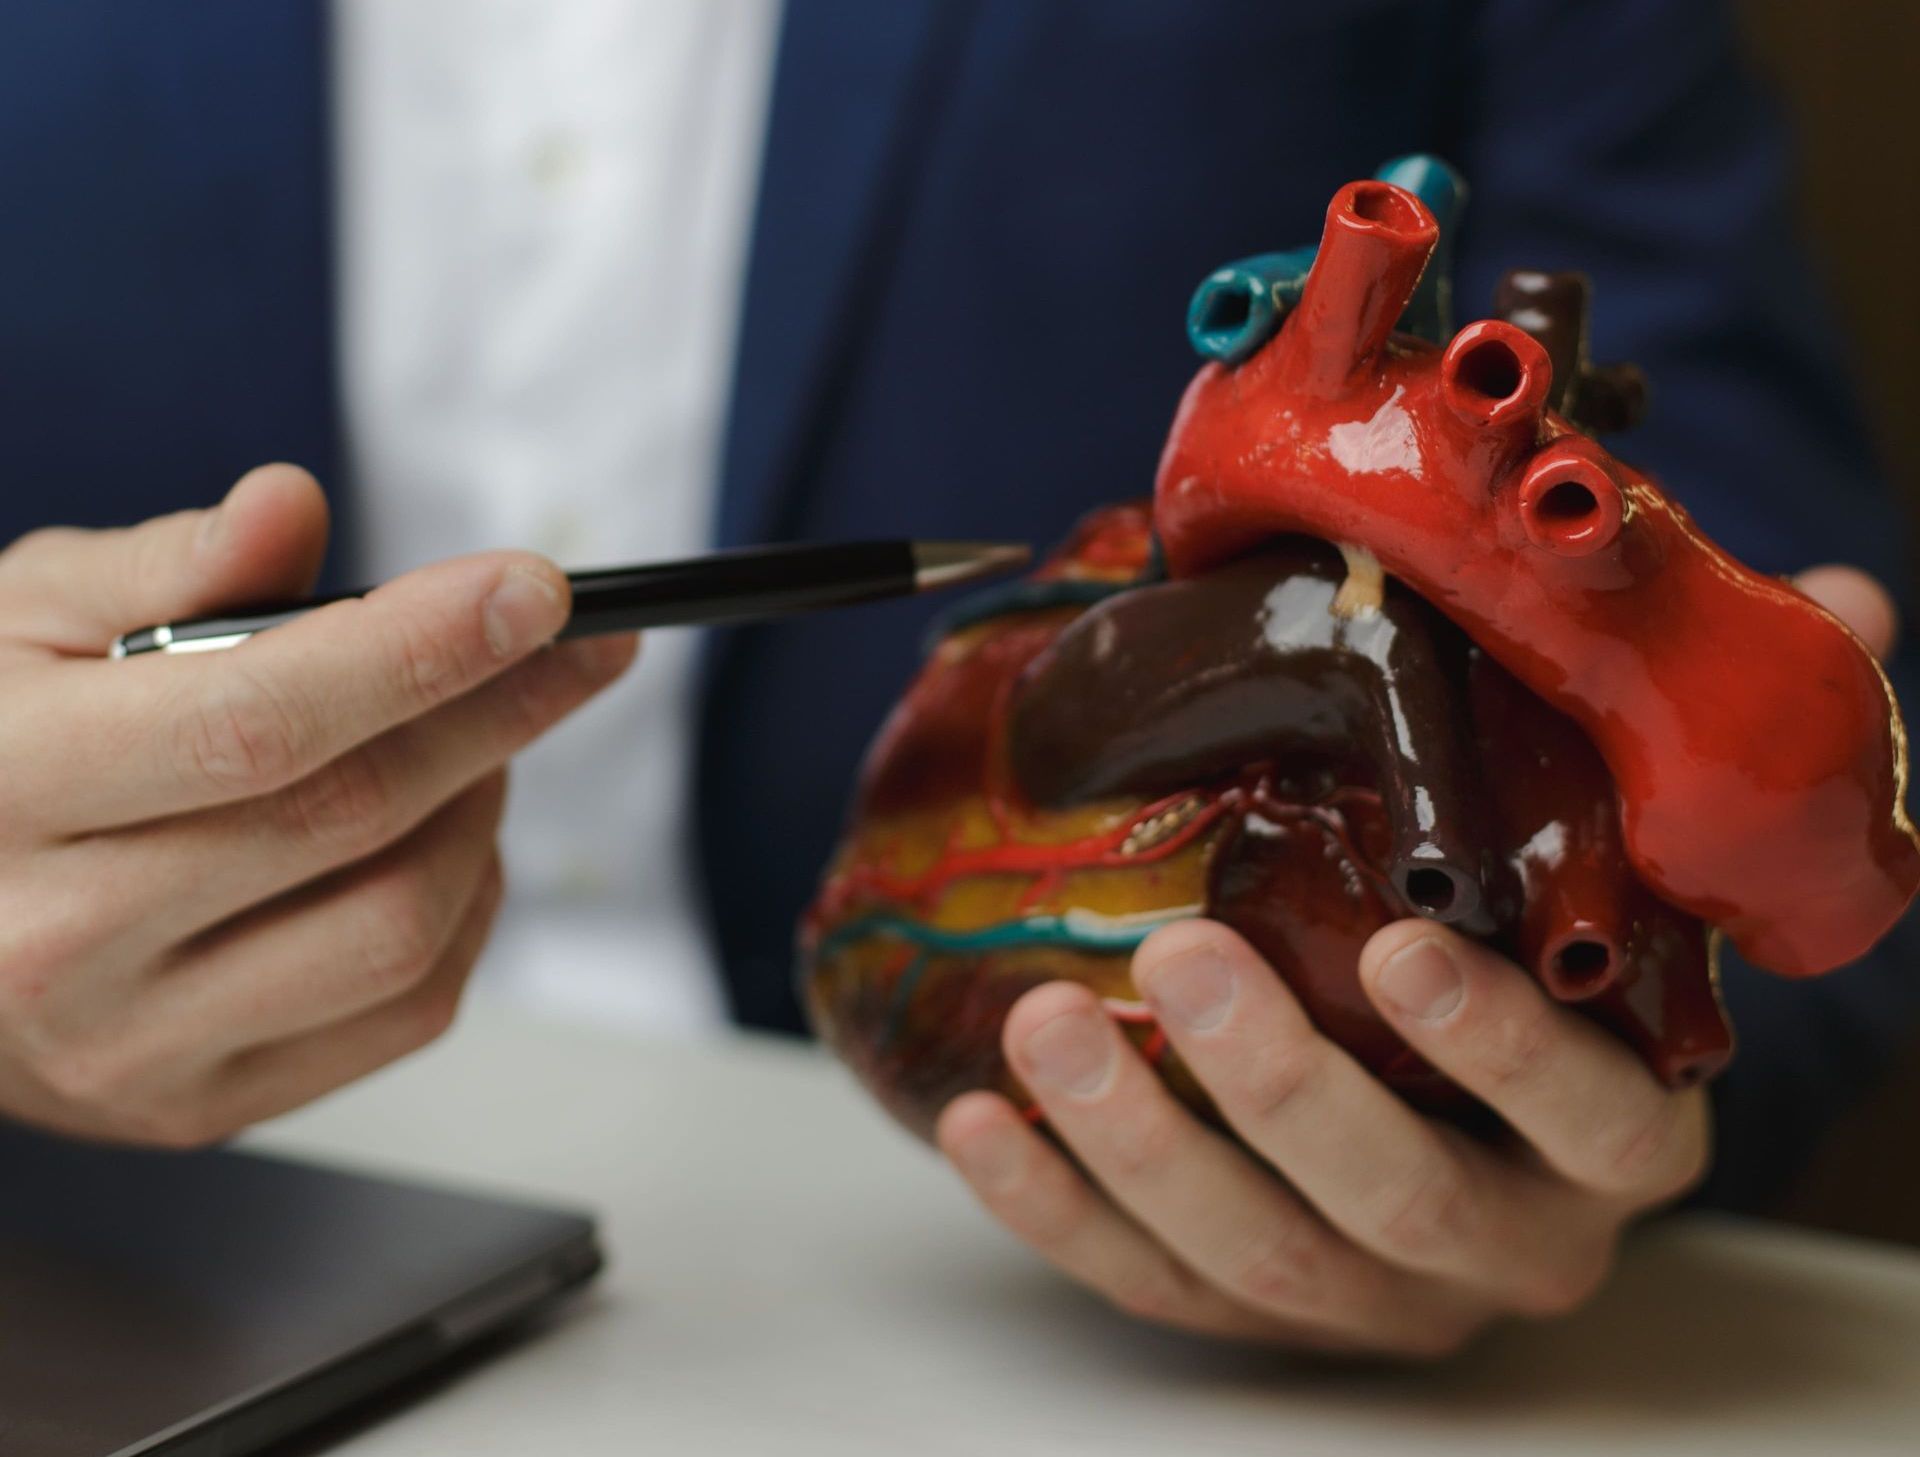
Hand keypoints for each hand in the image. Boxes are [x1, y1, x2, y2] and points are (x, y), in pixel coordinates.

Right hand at [0, 465, 635, 1144]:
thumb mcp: (20, 621)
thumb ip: (160, 565)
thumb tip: (289, 507)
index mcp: (6, 789)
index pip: (257, 720)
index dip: (418, 649)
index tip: (536, 591)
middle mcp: (61, 943)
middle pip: (351, 820)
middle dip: (496, 714)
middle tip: (567, 648)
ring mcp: (134, 1047)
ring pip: (398, 928)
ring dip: (482, 816)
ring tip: (479, 739)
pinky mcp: (202, 1106)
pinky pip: (403, 1011)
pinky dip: (466, 910)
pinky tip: (448, 840)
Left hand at [938, 565, 1893, 1355]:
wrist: (1453, 1096)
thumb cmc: (1535, 959)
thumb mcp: (1622, 866)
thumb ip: (1699, 754)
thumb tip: (1849, 601)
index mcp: (1615, 1135)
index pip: (1594, 1122)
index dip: (1507, 1052)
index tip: (1411, 946)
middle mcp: (1505, 1236)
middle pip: (1401, 1203)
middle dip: (1287, 1089)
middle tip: (1182, 957)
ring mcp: (1369, 1292)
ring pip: (1261, 1258)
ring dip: (1148, 1147)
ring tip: (1049, 1019)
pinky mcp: (1249, 1310)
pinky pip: (1149, 1281)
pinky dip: (1061, 1209)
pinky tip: (981, 1119)